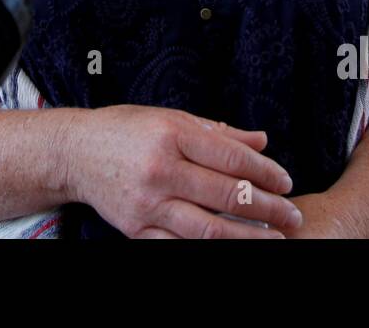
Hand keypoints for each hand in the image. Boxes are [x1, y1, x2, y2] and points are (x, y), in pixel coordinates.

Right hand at [63, 104, 303, 237]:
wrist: (75, 153)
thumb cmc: (126, 129)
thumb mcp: (170, 117)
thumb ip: (218, 132)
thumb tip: (263, 141)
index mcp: (171, 134)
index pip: (231, 157)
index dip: (265, 172)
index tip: (286, 183)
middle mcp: (160, 170)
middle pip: (226, 195)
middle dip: (267, 209)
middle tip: (293, 217)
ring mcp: (147, 204)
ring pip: (208, 230)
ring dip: (248, 239)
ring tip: (275, 241)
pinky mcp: (136, 230)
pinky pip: (180, 247)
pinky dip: (209, 251)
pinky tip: (233, 250)